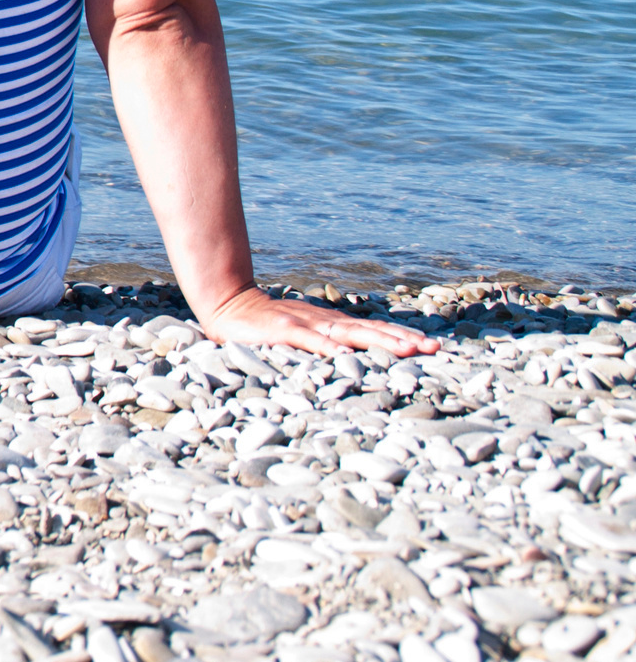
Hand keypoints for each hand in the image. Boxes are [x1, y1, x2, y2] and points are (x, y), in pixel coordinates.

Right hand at [197, 286, 436, 357]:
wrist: (227, 303)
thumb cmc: (265, 326)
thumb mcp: (300, 335)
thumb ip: (323, 344)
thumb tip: (352, 358)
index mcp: (331, 325)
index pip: (374, 330)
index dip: (403, 337)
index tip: (432, 345)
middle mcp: (324, 322)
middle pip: (370, 331)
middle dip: (403, 340)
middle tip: (434, 347)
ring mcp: (304, 324)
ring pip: (349, 334)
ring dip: (380, 341)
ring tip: (408, 350)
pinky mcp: (282, 330)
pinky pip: (308, 340)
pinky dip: (327, 347)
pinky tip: (344, 354)